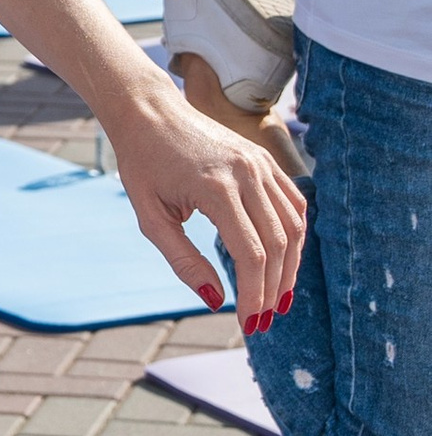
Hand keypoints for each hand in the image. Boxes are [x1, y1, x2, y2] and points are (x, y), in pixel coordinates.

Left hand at [102, 74, 304, 327]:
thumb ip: (183, 260)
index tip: (248, 324)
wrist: (149, 111)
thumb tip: (214, 298)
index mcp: (216, 188)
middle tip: (263, 319)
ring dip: (290, 268)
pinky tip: (283, 263)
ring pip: (293, 227)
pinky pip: (294, 205)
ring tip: (277, 299)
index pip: (251, 254)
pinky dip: (293, 238)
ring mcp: (262, 164)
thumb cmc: (143, 164)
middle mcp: (248, 174)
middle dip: (273, 289)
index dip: (254, 295)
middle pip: (278, 245)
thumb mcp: (151, 217)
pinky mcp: (266, 161)